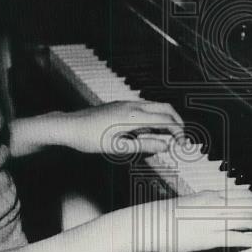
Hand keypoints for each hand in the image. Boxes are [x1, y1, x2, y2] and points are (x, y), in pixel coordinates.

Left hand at [60, 100, 184, 155]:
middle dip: (178, 122)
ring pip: (156, 107)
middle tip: (181, 139)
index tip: (182, 145)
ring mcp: (127, 103)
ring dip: (166, 121)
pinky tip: (150, 133)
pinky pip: (145, 109)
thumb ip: (143, 145)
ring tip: (166, 140)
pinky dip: (154, 119)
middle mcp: (132, 106)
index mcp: (133, 116)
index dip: (178, 132)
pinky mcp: (122, 105)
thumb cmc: (89, 138)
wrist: (69, 126)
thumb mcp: (117, 147)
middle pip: (166, 108)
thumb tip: (165, 146)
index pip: (165, 121)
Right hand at [125, 188, 251, 251]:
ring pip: (248, 219)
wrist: (149, 224)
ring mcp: (213, 220)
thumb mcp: (186, 206)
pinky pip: (238, 236)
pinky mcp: (210, 237)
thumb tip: (212, 210)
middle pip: (249, 206)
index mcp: (209, 196)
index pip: (241, 197)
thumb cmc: (163, 217)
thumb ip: (202, 207)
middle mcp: (215, 205)